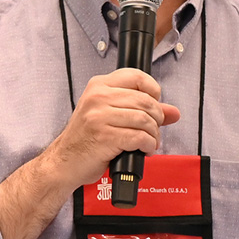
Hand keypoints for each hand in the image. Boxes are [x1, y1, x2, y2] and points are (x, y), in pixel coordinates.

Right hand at [44, 68, 180, 190]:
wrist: (65, 161)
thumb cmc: (86, 138)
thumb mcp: (110, 115)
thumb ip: (142, 110)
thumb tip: (173, 112)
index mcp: (98, 86)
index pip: (137, 77)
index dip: (153, 91)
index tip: (155, 104)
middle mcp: (98, 97)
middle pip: (145, 100)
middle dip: (157, 118)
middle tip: (154, 129)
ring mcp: (100, 117)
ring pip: (145, 119)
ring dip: (154, 134)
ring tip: (150, 141)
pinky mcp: (105, 137)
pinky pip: (139, 137)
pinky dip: (148, 145)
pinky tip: (144, 149)